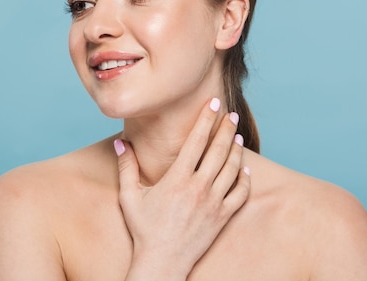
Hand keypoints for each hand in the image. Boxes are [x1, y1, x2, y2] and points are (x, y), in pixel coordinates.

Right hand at [114, 97, 250, 279]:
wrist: (162, 262)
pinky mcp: (222, 217)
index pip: (196, 141)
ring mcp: (213, 203)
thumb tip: (121, 142)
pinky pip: (240, 194)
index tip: (213, 104)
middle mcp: (198, 188)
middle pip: (219, 150)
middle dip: (226, 129)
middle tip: (231, 114)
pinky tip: (245, 170)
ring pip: (232, 169)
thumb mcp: (130, 197)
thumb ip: (127, 167)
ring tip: (237, 137)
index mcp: (177, 179)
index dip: (206, 119)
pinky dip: (245, 180)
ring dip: (237, 150)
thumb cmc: (144, 230)